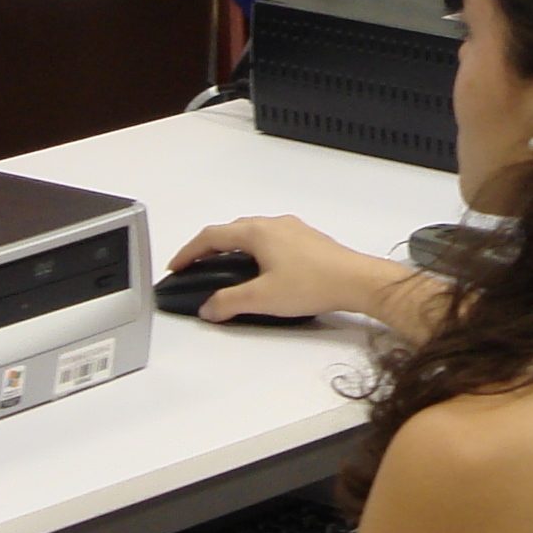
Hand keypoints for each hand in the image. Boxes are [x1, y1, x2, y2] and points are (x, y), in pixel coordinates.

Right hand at [170, 215, 419, 325]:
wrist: (356, 280)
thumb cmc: (314, 283)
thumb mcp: (262, 298)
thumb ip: (229, 302)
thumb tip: (209, 308)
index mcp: (258, 232)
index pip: (211, 236)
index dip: (189, 252)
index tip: (177, 265)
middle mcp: (274, 224)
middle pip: (230, 230)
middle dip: (208, 248)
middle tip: (195, 266)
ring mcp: (293, 230)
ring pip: (252, 233)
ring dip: (232, 248)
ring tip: (223, 269)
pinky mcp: (307, 240)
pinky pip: (270, 240)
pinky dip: (254, 251)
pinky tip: (259, 271)